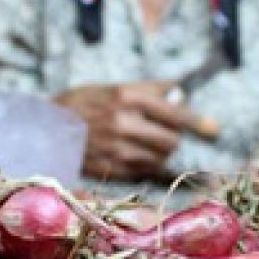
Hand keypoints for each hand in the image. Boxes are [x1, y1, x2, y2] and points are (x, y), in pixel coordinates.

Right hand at [55, 82, 200, 180]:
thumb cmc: (85, 104)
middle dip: (173, 137)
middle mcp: (123, 122)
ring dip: (159, 151)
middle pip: (172, 139)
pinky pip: (145, 170)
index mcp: (127, 97)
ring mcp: (117, 148)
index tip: (214, 128)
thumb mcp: (116, 88)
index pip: (175, 112)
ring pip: (160, 157)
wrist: (44, 129)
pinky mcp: (111, 168)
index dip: (197, 122)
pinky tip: (131, 154)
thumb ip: (152, 91)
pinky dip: (145, 164)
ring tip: (142, 142)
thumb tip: (182, 96)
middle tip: (163, 132)